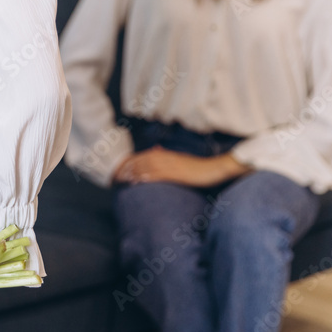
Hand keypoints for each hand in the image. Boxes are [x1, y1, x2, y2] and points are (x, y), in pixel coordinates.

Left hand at [113, 146, 248, 187]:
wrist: (214, 168)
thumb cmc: (198, 166)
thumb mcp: (181, 159)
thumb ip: (168, 156)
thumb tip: (157, 150)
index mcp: (166, 154)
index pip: (144, 156)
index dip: (131, 162)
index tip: (121, 169)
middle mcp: (166, 158)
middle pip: (142, 161)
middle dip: (128, 168)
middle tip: (117, 176)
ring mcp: (171, 166)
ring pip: (147, 167)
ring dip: (133, 173)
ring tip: (123, 180)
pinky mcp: (177, 174)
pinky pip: (158, 175)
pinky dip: (147, 178)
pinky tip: (139, 182)